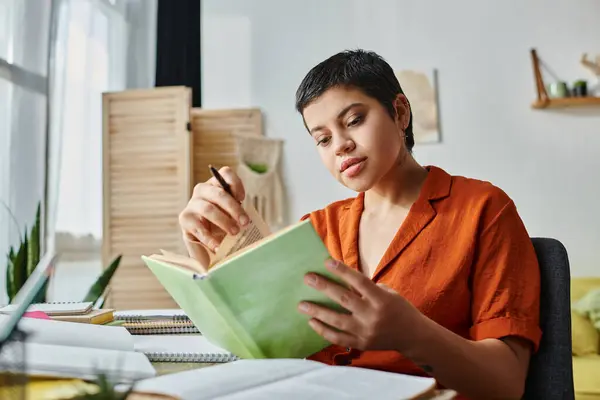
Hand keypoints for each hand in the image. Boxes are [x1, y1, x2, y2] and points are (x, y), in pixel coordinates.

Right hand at [178, 166, 249, 264]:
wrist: (206, 239)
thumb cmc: (223, 223)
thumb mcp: (232, 214)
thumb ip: (238, 210)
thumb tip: (247, 219)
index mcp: (216, 184)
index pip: (225, 173)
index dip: (235, 183)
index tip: (243, 198)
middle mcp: (202, 190)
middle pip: (218, 194)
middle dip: (234, 208)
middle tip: (245, 222)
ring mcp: (192, 204)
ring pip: (208, 209)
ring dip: (224, 222)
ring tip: (234, 233)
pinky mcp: (185, 219)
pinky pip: (198, 227)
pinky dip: (210, 239)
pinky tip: (218, 246)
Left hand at [298, 258, 421, 351]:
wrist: (413, 336)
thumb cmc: (397, 308)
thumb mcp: (386, 293)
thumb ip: (364, 289)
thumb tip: (338, 279)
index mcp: (381, 299)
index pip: (359, 281)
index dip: (342, 271)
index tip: (326, 261)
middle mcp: (373, 315)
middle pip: (344, 299)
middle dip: (324, 287)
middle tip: (307, 278)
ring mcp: (367, 332)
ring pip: (337, 320)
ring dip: (317, 311)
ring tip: (302, 304)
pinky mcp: (362, 344)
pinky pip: (338, 338)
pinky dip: (324, 330)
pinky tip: (312, 322)